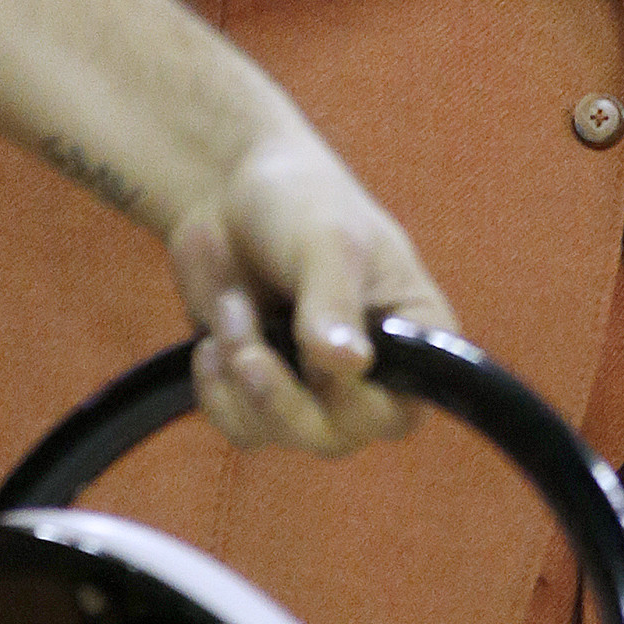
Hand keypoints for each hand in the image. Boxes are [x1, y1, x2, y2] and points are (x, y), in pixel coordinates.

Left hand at [169, 130, 455, 456]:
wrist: (228, 188)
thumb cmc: (302, 198)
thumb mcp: (327, 239)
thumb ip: (335, 301)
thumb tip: (350, 365)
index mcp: (413, 336)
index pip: (403, 408)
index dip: (357, 401)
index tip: (312, 354)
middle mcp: (371, 376)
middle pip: (335, 435)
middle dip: (279, 392)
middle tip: (243, 341)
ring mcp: (313, 388)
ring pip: (278, 432)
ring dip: (240, 372)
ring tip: (229, 305)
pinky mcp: (261, 391)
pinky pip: (240, 426)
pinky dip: (216, 387)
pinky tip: (211, 339)